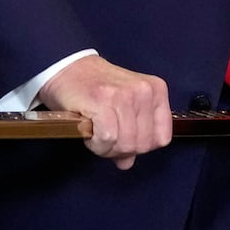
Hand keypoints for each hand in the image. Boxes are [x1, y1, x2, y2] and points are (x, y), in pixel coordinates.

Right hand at [36, 54, 171, 169]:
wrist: (67, 67)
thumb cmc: (95, 87)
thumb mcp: (123, 107)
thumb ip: (132, 134)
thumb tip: (127, 162)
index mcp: (156, 90)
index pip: (161, 138)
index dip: (140, 147)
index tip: (124, 140)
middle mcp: (144, 91)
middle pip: (142, 145)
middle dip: (120, 150)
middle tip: (104, 138)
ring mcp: (124, 95)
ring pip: (125, 144)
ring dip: (105, 148)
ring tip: (95, 132)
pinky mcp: (103, 101)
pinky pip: (107, 139)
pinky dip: (96, 143)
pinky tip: (89, 130)